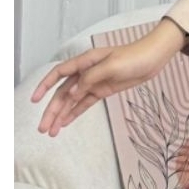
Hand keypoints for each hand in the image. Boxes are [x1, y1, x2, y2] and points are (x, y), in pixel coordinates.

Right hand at [30, 21, 184, 135]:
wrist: (155, 57)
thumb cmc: (135, 56)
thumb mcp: (112, 65)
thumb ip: (90, 78)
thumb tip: (71, 92)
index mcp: (86, 60)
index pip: (59, 72)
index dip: (45, 85)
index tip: (34, 100)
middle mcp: (87, 71)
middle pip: (63, 91)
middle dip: (51, 110)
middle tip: (42, 128)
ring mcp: (95, 81)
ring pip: (72, 100)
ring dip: (61, 115)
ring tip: (50, 132)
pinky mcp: (104, 89)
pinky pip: (84, 103)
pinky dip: (74, 113)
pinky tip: (65, 124)